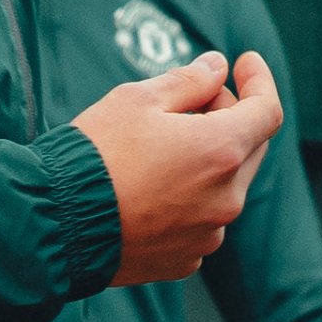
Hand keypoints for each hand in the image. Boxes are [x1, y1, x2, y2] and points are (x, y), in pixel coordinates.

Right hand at [74, 50, 284, 285]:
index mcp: (221, 152)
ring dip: (207, 161)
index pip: (267, 111)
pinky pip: (201, 221)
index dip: (259, 82)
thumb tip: (217, 66)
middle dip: (228, 117)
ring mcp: (208, 234)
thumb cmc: (93, 156)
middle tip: (191, 101)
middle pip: (249, 147)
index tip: (245, 62)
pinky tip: (150, 190)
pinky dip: (188, 199)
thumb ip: (188, 80)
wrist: (53, 224)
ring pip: (225, 186)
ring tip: (160, 148)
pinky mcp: (186, 259)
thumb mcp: (136, 100)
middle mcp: (227, 198)